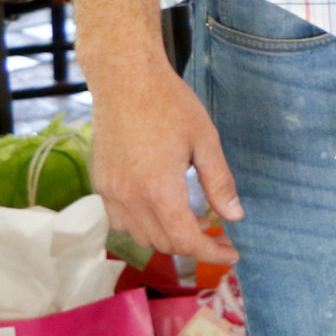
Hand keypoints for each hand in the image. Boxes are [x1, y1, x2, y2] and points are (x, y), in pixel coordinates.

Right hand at [90, 63, 241, 263]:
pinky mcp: (100, 185)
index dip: (211, 253)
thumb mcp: (206, 141)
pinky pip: (122, 222)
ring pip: (141, 236)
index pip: (186, 240)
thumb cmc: (170, 105)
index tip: (232, 254)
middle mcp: (129, 199)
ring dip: (169, 237)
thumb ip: (220, 183)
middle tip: (221, 235)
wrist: (126, 81)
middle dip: (195, 246)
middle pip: (164, 243)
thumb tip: (234, 217)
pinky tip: (165, 209)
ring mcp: (110, 194)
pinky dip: (146, 226)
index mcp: (159, 190)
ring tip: (197, 221)